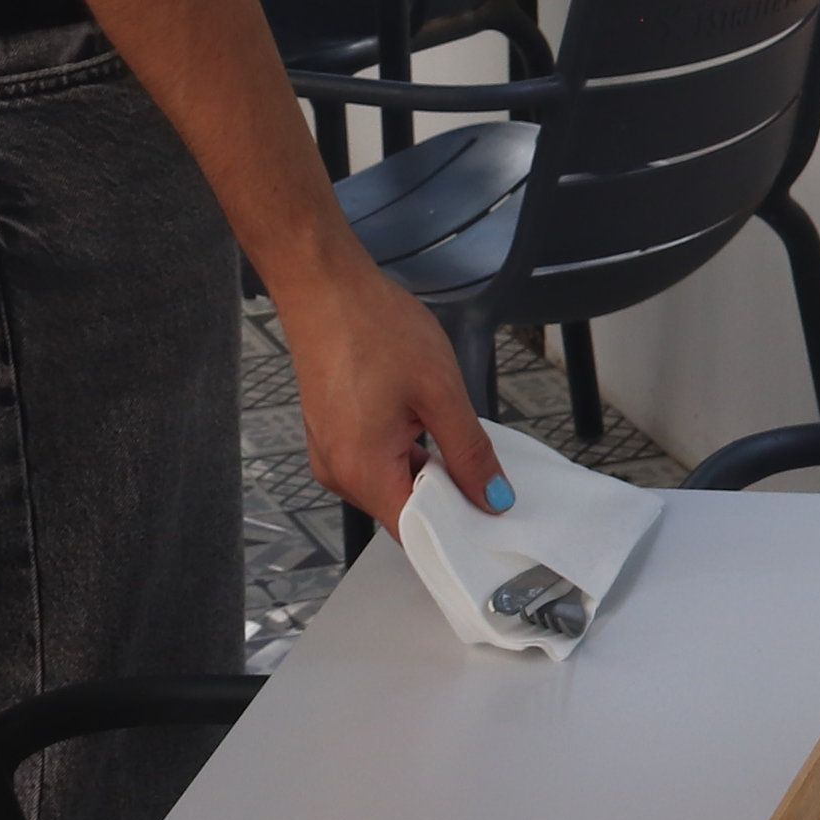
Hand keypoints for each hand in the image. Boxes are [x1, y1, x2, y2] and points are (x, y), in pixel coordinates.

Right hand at [277, 260, 508, 524]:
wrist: (323, 285)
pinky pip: (375, 461)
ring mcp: (330, 454)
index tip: (495, 523)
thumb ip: (469, 452)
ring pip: (391, 484)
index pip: (417, 534)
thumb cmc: (375, 328)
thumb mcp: (440, 391)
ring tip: (455, 437)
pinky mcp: (330, 434)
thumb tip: (493, 498)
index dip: (459, 533)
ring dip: (427, 470)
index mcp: (362, 471)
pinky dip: (406, 453)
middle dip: (447, 497)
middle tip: (490, 476)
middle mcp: (338, 473)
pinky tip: (426, 423)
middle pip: (403, 511)